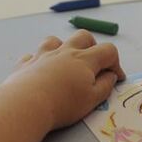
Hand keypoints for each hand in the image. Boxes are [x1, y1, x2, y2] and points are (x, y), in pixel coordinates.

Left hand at [0, 30, 125, 130]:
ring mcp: (43, 55)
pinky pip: (33, 55)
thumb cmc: (63, 104)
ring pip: (55, 40)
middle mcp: (64, 52)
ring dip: (63, 48)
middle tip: (93, 66)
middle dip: (93, 47)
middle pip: (83, 37)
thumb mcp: (92, 100)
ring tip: (64, 64)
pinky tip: (40, 72)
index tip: (115, 78)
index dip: (116, 63)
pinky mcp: (26, 64)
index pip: (108, 50)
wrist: (26, 105)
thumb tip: (111, 76)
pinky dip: (39, 61)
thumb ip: (105, 86)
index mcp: (84, 59)